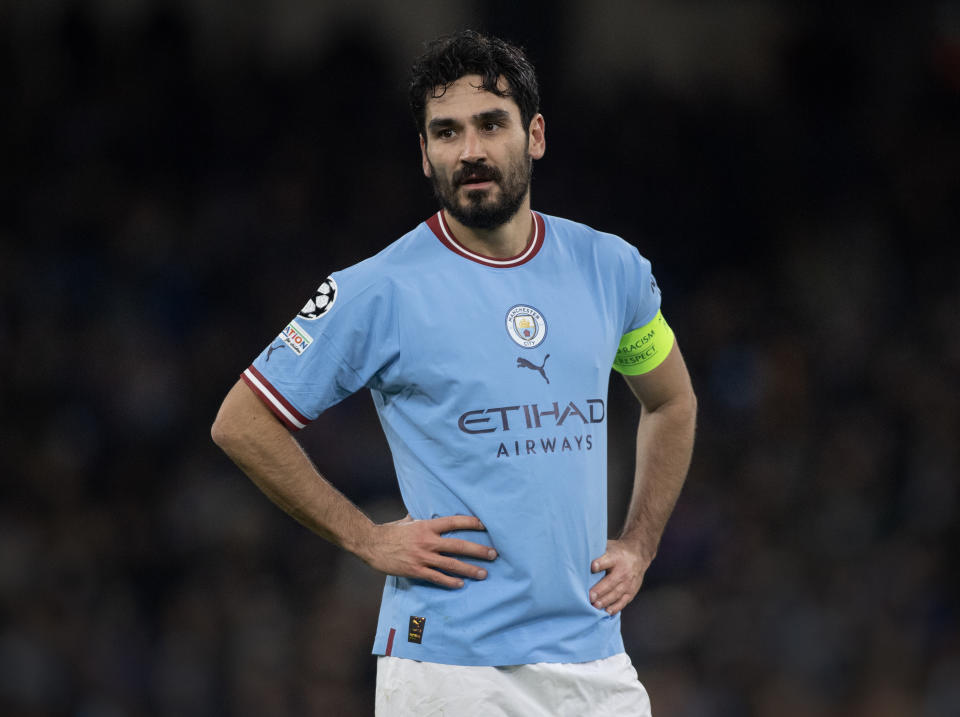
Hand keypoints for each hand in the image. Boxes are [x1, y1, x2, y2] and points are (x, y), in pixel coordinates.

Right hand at [360, 514, 496, 588]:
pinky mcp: (416, 570)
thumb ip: (418, 519)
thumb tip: (421, 514)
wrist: (371, 544)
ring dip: (469, 569)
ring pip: (451, 564)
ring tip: (484, 573)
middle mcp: (427, 541)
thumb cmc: (389, 531)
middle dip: (478, 550)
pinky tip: (461, 584)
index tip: (485, 525)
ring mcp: (422, 557)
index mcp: (427, 526)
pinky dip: (450, 581)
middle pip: (458, 545)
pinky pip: (437, 577)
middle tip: (493, 554)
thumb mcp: (406, 522)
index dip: (470, 523)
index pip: (453, 522)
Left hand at [589, 539, 649, 614]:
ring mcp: (628, 583)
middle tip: (590, 597)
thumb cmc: (617, 552)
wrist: (638, 555)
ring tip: (595, 606)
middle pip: (611, 581)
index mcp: (616, 557)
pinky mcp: (631, 591)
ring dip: (605, 601)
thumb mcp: (609, 547)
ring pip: (616, 593)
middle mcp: (623, 571)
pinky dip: (615, 607)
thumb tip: (578, 557)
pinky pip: (623, 601)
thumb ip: (597, 554)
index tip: (592, 567)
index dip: (600, 563)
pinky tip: (607, 611)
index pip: (608, 560)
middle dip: (600, 590)